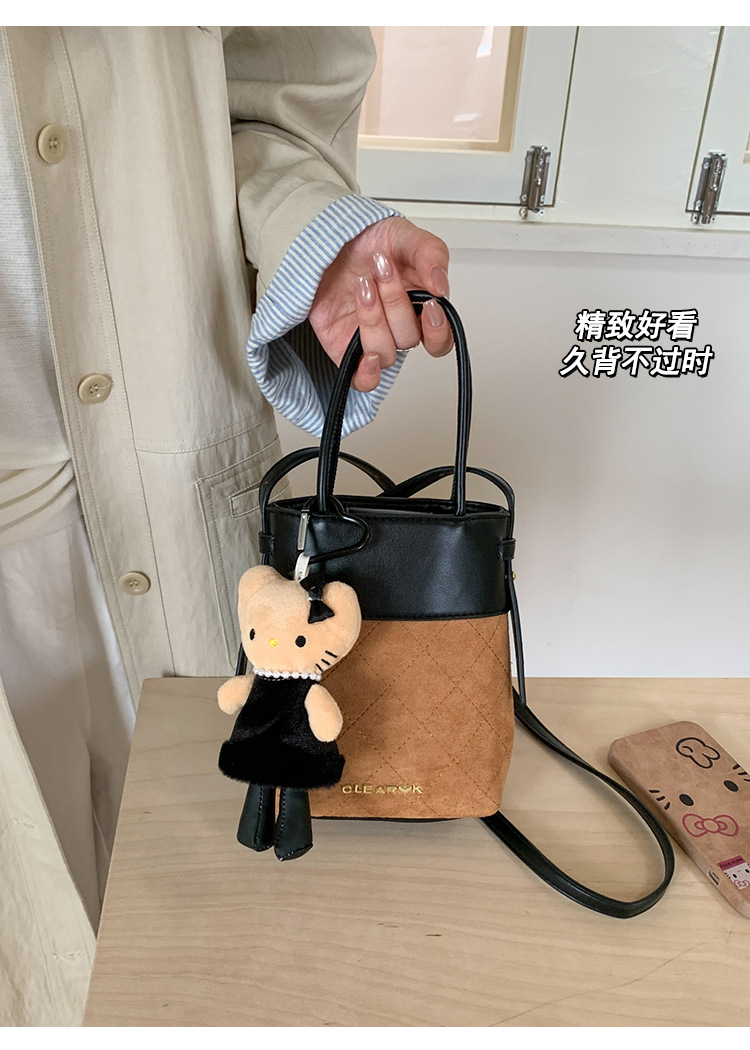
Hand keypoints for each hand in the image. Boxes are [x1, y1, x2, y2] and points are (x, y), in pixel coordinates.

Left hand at [308, 216, 451, 391]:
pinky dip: (368, 374)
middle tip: (381, 269)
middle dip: (395, 301)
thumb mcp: (403, 234)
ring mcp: (371, 339)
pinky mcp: (345, 350)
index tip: (430, 304)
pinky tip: (365, 355)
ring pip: (386, 353)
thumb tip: (441, 286)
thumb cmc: (366, 241)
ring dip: (374, 319)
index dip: (438, 330)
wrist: (325, 240)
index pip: (439, 338)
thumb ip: (430, 254)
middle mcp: (397, 326)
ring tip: (363, 286)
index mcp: (419, 306)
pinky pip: (363, 381)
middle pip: (409, 338)